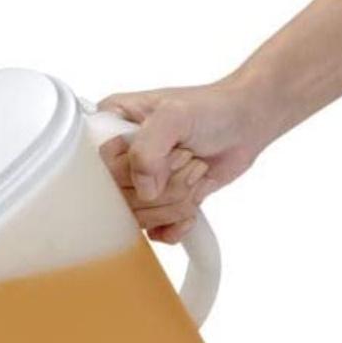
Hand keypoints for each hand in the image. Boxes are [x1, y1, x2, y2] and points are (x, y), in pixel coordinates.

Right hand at [98, 73, 271, 241]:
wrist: (244, 124)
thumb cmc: (210, 109)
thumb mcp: (174, 115)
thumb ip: (148, 148)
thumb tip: (144, 191)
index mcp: (110, 128)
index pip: (97, 170)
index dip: (129, 172)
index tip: (163, 157)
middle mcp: (119, 158)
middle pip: (120, 200)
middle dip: (166, 186)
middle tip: (189, 160)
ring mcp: (137, 184)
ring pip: (140, 219)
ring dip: (177, 202)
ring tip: (196, 173)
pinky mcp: (156, 206)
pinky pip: (155, 233)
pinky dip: (178, 223)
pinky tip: (194, 202)